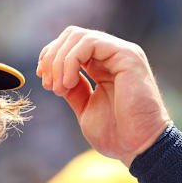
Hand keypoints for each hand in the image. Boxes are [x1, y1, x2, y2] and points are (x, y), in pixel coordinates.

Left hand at [36, 26, 170, 165]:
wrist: (138, 147)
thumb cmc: (116, 134)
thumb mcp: (85, 108)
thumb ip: (73, 90)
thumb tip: (55, 77)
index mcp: (103, 67)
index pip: (71, 45)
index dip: (51, 57)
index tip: (43, 78)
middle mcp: (112, 56)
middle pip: (72, 35)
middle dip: (52, 57)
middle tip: (48, 84)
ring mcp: (121, 54)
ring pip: (78, 37)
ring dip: (59, 61)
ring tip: (59, 88)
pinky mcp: (127, 55)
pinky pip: (90, 43)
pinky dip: (71, 61)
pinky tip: (69, 83)